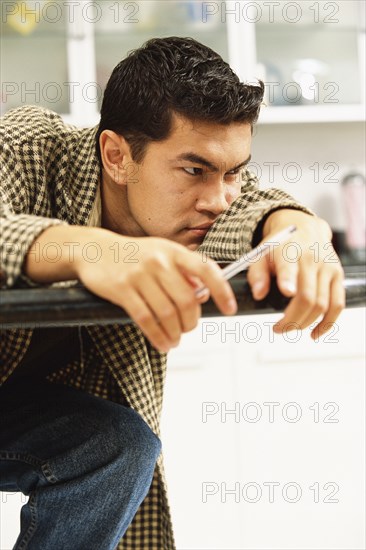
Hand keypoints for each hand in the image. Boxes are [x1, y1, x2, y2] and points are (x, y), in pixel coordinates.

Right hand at [75, 231, 236, 351]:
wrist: (95, 250)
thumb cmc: (135, 255)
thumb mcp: (162, 254)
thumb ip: (184, 272)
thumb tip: (205, 295)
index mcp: (174, 251)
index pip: (207, 270)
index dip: (223, 291)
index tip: (230, 310)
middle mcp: (159, 261)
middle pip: (187, 300)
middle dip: (191, 322)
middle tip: (188, 329)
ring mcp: (139, 275)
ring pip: (167, 313)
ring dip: (175, 333)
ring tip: (175, 341)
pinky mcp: (122, 289)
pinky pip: (146, 320)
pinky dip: (158, 337)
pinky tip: (162, 344)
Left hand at [247, 209, 344, 338]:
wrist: (304, 227)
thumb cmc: (279, 244)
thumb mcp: (261, 253)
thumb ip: (257, 274)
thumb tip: (258, 294)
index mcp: (290, 251)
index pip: (290, 266)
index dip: (288, 279)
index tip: (286, 292)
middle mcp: (312, 259)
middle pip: (307, 297)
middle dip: (291, 319)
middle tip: (277, 328)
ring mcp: (328, 268)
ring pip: (322, 305)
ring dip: (305, 323)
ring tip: (289, 328)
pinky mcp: (338, 276)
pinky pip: (338, 304)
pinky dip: (328, 323)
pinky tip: (315, 333)